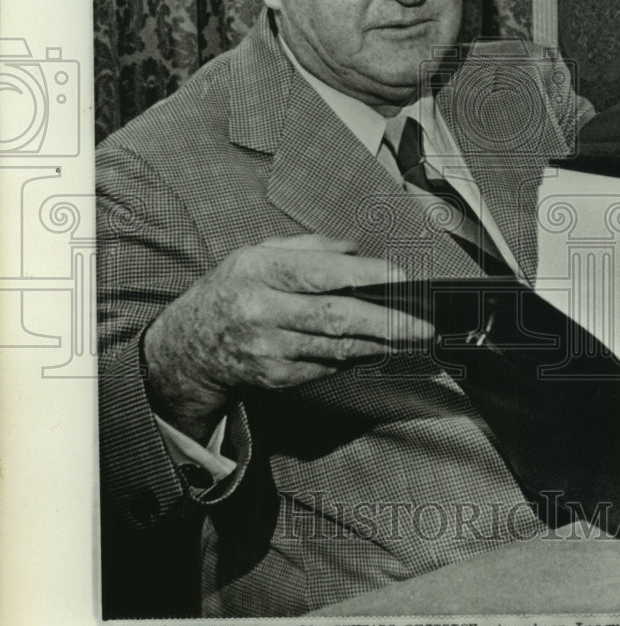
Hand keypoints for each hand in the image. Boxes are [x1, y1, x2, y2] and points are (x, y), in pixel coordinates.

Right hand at [142, 235, 432, 442]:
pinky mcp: (276, 378)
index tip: (401, 278)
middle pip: (335, 318)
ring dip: (381, 343)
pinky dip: (352, 356)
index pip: (318, 273)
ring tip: (413, 336)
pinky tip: (372, 347)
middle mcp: (261, 311)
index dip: (364, 275)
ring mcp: (268, 350)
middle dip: (387, 322)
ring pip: (337, 347)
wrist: (190, 347)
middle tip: (424, 325)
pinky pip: (326, 366)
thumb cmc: (232, 290)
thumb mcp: (258, 254)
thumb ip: (308, 247)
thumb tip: (354, 250)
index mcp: (258, 271)